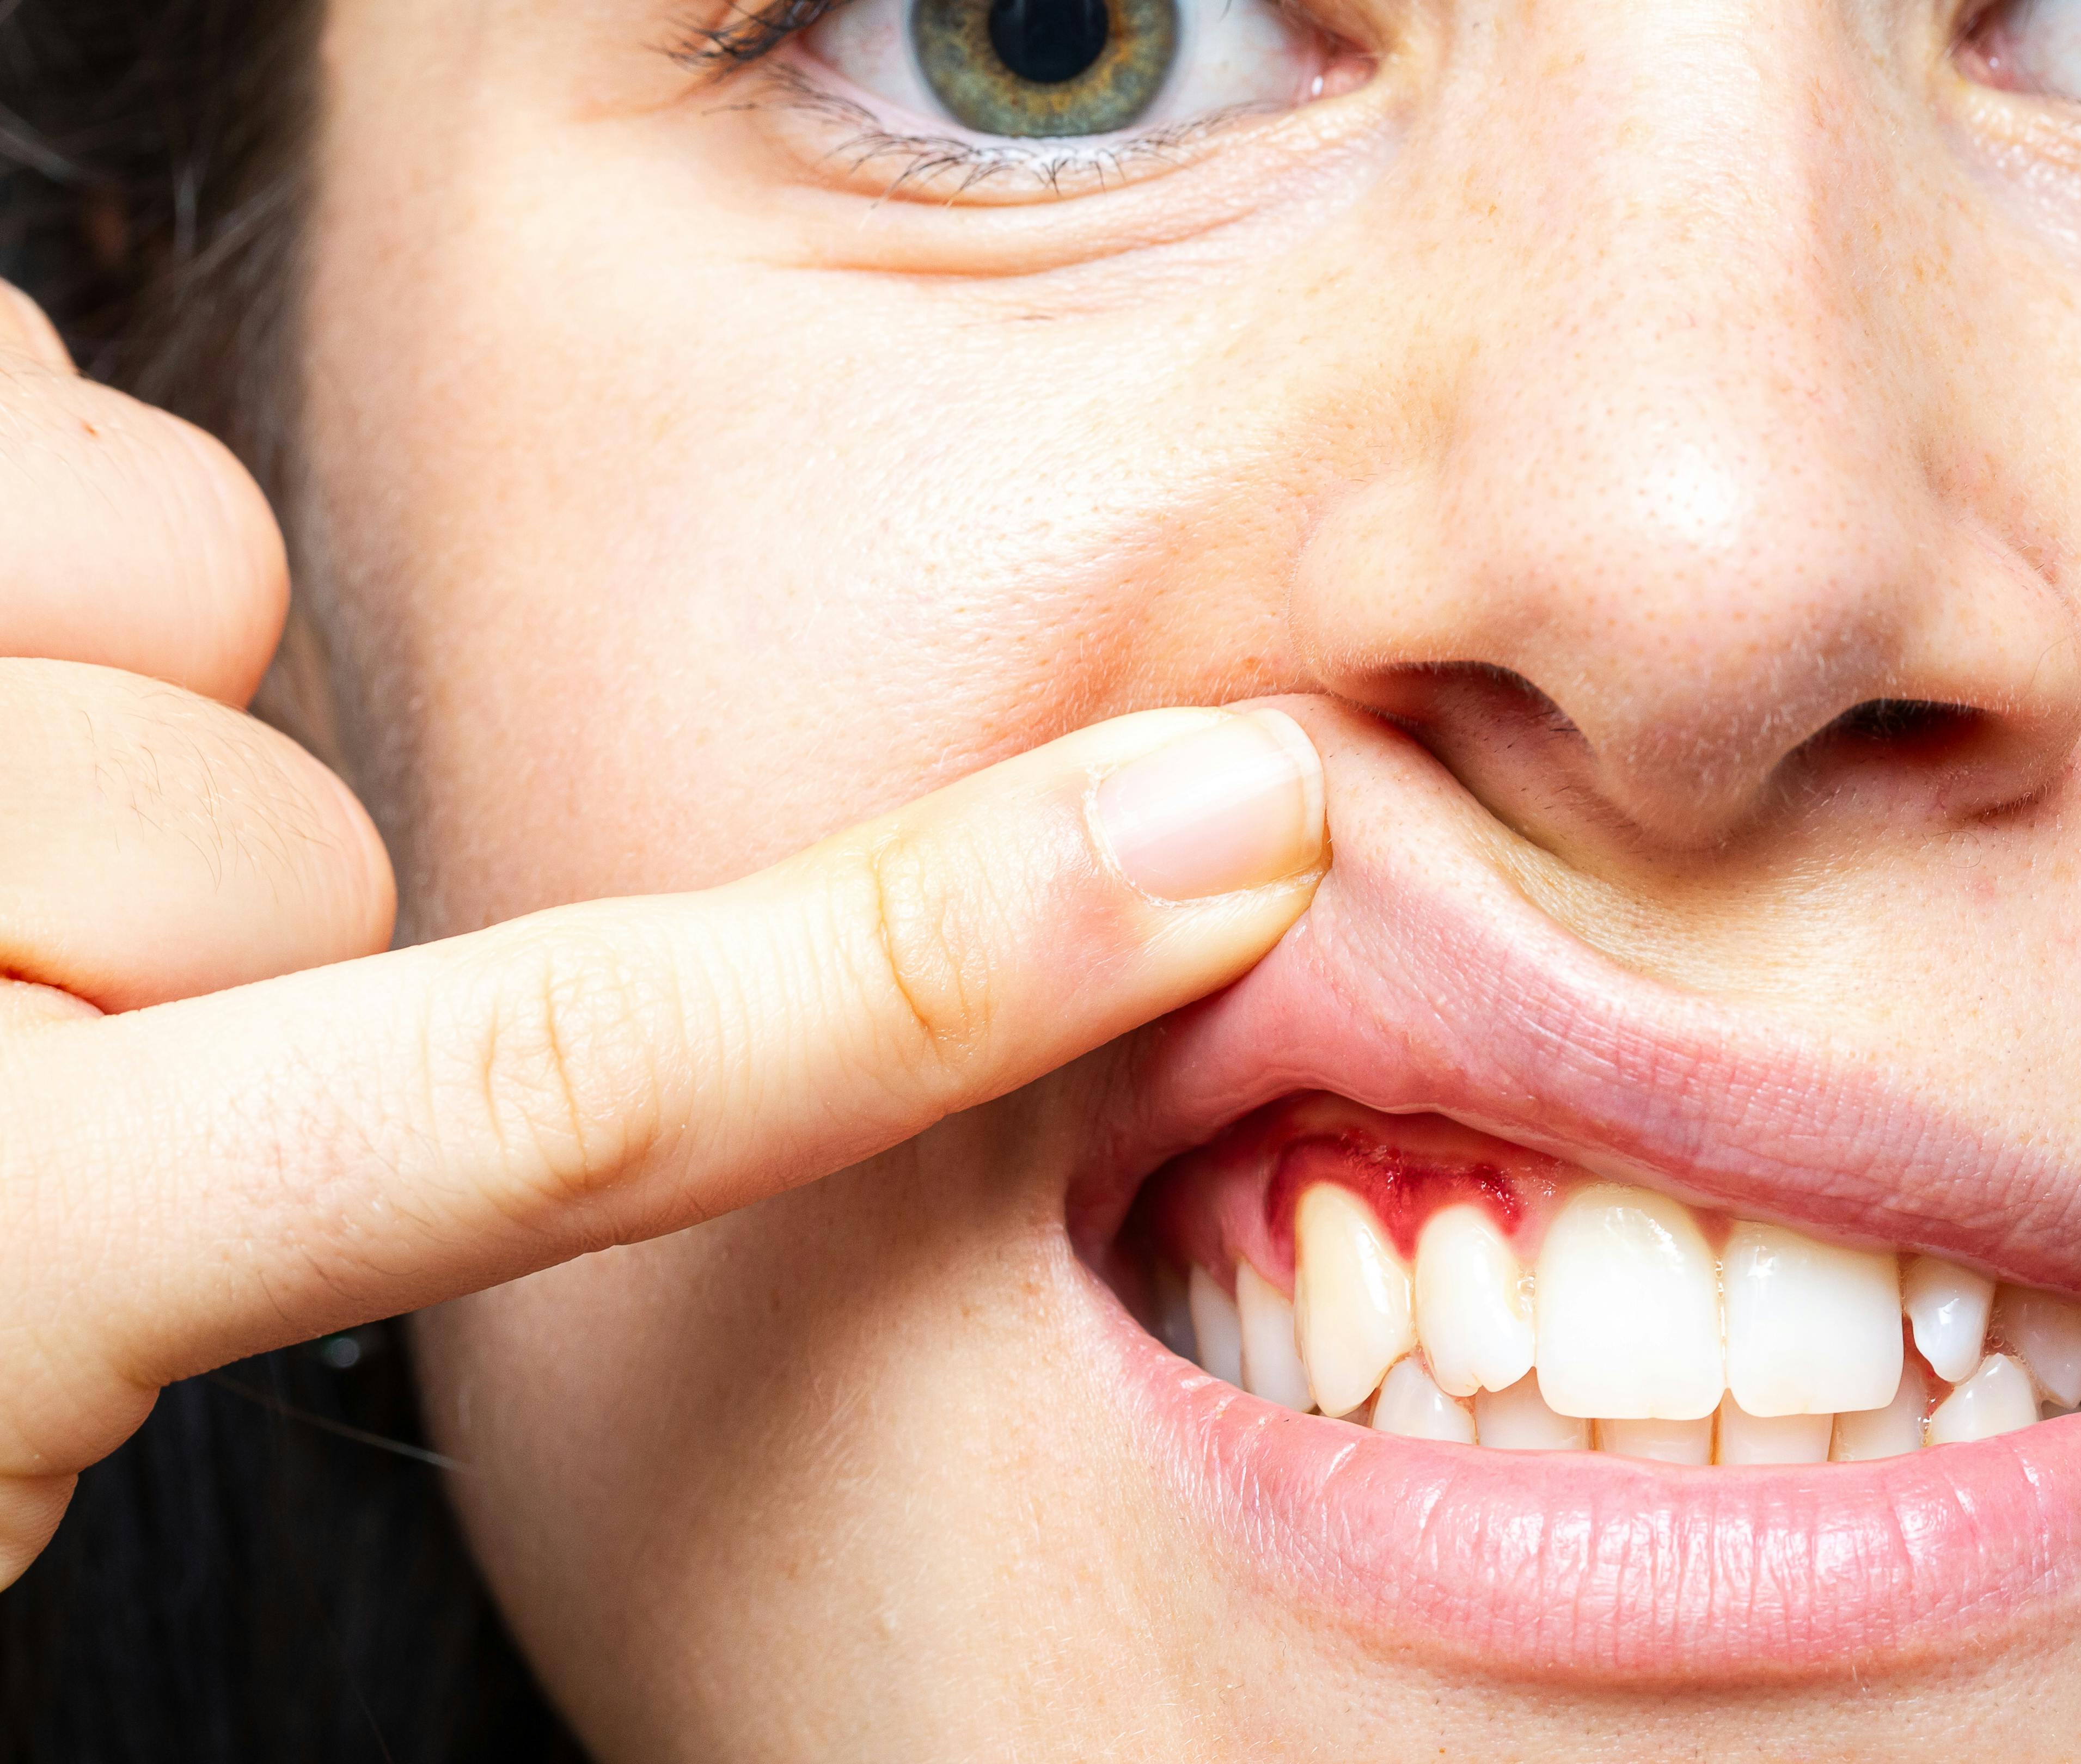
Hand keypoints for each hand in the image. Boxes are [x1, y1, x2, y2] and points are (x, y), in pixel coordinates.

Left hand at [0, 280, 1327, 1586]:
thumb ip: (222, 1180)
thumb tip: (541, 1038)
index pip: (540, 1075)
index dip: (897, 965)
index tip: (1197, 843)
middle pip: (291, 827)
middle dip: (177, 920)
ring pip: (161, 587)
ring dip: (66, 704)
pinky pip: (38, 408)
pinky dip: (9, 518)